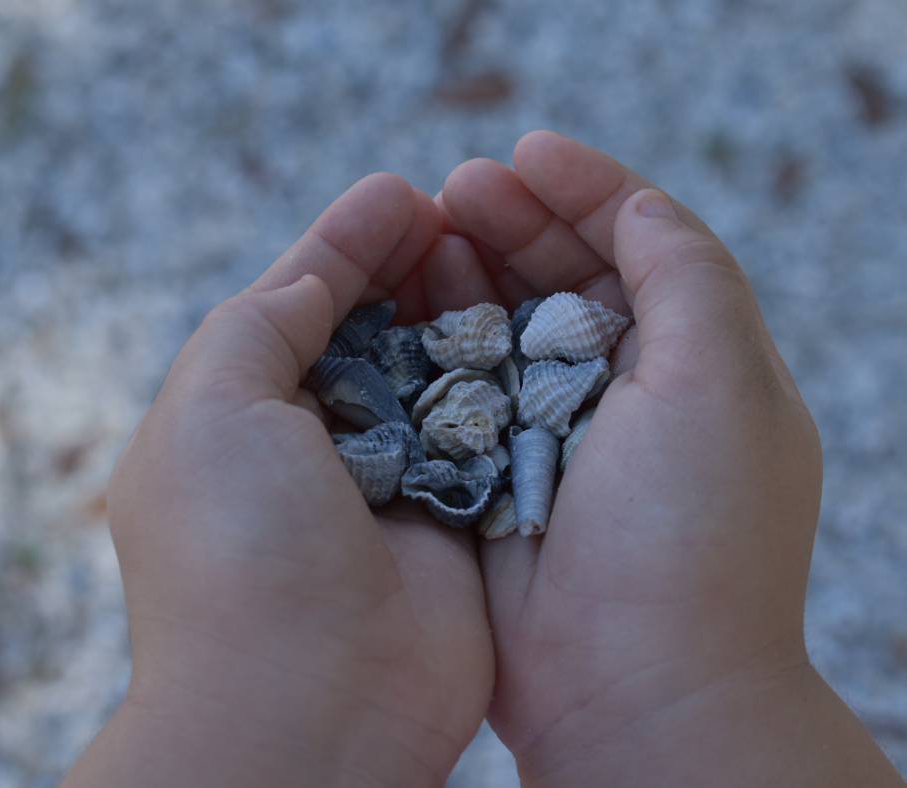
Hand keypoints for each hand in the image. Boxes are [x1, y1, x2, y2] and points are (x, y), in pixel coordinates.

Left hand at [62, 174, 492, 786]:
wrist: (313, 711)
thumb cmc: (241, 550)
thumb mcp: (212, 404)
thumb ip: (262, 317)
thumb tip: (326, 253)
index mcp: (244, 416)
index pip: (301, 302)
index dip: (348, 243)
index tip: (406, 194)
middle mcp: (318, 446)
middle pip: (373, 329)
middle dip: (411, 268)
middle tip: (459, 212)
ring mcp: (391, 481)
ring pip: (433, 371)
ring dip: (460, 312)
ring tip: (496, 254)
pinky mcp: (455, 517)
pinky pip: (482, 430)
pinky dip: (500, 380)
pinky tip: (529, 329)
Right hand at [439, 131, 902, 785]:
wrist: (633, 694)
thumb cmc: (689, 536)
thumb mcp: (720, 380)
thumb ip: (688, 274)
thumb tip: (636, 201)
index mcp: (693, 362)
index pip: (640, 245)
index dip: (584, 189)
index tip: (522, 152)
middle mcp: (629, 394)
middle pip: (563, 279)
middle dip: (513, 225)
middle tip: (452, 189)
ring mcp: (559, 436)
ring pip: (505, 330)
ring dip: (467, 278)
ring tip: (422, 237)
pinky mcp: (500, 478)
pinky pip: (463, 392)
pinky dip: (437, 349)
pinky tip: (403, 314)